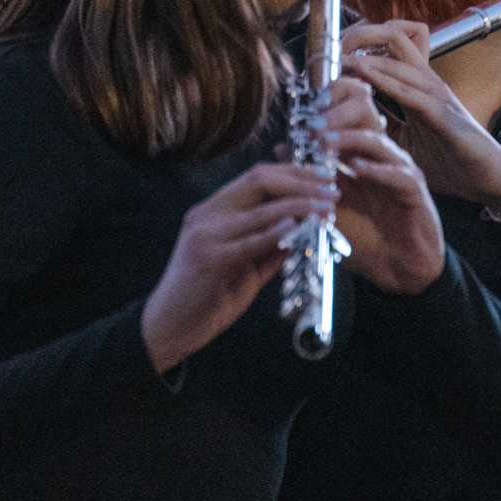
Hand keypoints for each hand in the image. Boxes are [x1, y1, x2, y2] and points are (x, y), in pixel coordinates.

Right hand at [141, 163, 337, 374]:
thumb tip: (308, 228)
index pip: (257, 175)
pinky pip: (252, 241)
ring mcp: (206, 234)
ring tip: (327, 210)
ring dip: (300, 207)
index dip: (294, 172)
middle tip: (332, 191)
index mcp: (213, 210)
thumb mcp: (244, 265)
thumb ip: (270, 245)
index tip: (324, 179)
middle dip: (302, 182)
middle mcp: (207, 215)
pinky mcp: (209, 258)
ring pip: (261, 209)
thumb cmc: (206, 297)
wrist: (168, 328)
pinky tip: (300, 229)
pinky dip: (278, 232)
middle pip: (259, 180)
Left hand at [312, 79, 445, 294]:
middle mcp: (382, 162)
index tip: (297, 125)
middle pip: (361, 128)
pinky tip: (359, 168)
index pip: (343, 131)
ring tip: (327, 141)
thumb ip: (309, 183)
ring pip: (378, 145)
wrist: (400, 269)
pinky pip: (398, 174)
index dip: (323, 124)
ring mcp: (400, 173)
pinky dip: (378, 170)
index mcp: (362, 162)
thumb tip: (280, 151)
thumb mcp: (331, 211)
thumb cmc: (368, 241)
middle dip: (336, 124)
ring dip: (352, 140)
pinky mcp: (415, 191)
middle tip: (310, 127)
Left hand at [339, 20, 500, 206]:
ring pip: (400, 61)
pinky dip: (387, 86)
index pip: (390, 46)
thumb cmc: (447, 158)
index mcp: (417, 84)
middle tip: (330, 47)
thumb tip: (341, 119)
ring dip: (367, 62)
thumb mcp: (403, 138)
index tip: (329, 48)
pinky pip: (412, 95)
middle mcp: (427, 82)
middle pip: (395, 37)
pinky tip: (366, 82)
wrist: (486, 178)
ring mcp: (437, 96)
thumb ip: (379, 122)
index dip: (360, 41)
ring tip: (339, 60)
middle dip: (362, 36)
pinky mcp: (445, 117)